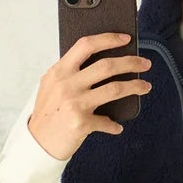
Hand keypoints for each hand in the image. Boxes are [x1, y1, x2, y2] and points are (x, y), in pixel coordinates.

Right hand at [27, 31, 151, 161]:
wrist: (37, 143)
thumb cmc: (48, 113)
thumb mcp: (51, 86)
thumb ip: (69, 72)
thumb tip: (100, 62)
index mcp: (59, 71)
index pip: (86, 45)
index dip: (108, 39)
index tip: (125, 39)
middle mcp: (68, 84)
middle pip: (107, 65)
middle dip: (131, 62)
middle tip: (145, 63)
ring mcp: (75, 103)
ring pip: (115, 88)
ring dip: (135, 86)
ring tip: (145, 86)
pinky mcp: (81, 123)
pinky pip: (107, 121)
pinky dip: (114, 125)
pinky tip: (117, 126)